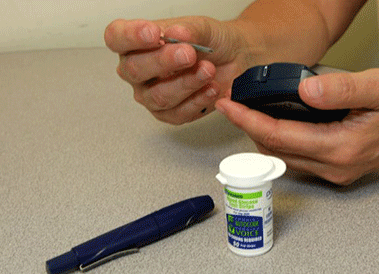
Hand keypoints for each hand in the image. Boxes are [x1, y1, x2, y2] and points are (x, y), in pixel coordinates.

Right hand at [104, 17, 253, 124]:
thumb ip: (188, 30)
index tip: (153, 33)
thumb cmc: (212, 40)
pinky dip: (198, 100)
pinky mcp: (170, 113)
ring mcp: (151, 94)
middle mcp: (138, 70)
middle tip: (188, 54)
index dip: (131, 36)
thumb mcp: (203, 28)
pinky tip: (211, 88)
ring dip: (186, 83)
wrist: (235, 58)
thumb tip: (176, 34)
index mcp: (136, 43)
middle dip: (163, 62)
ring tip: (208, 70)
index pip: (117, 38)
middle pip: (135, 70)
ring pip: (158, 96)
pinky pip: (178, 113)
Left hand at [216, 69, 378, 184]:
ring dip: (262, 137)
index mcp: (342, 147)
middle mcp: (335, 166)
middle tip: (233, 104)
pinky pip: (298, 159)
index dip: (249, 120)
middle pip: (276, 151)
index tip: (228, 104)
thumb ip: (344, 88)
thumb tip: (306, 91)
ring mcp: (336, 171)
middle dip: (249, 129)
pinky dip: (280, 142)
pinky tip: (275, 124)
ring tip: (247, 112)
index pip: (280, 136)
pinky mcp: (338, 169)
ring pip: (285, 158)